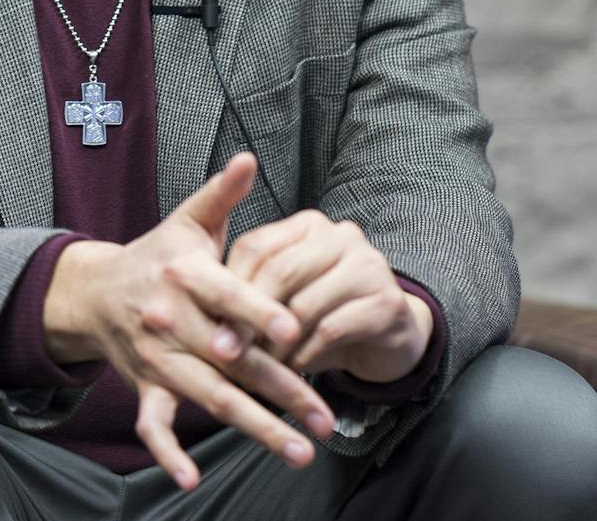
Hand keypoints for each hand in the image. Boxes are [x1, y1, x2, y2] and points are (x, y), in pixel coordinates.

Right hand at [41, 153, 335, 491]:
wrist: (97, 290)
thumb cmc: (160, 252)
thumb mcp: (189, 220)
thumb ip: (223, 193)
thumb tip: (250, 158)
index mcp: (184, 274)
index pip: (228, 295)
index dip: (260, 313)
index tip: (296, 332)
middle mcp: (168, 319)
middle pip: (230, 360)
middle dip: (280, 388)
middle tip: (323, 416)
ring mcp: (156, 358)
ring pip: (210, 398)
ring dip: (255, 428)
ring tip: (300, 450)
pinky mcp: (145, 386)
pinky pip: (153, 424)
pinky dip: (168, 453)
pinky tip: (192, 479)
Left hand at [219, 208, 433, 382]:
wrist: (386, 336)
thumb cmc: (323, 315)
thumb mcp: (286, 298)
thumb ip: (254, 296)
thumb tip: (212, 327)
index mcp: (309, 226)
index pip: (257, 246)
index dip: (230, 288)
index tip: (209, 325)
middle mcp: (341, 236)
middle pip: (280, 271)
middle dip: (248, 318)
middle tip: (225, 354)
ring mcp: (369, 265)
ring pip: (305, 304)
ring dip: (276, 345)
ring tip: (259, 370)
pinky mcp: (387, 301)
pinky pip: (332, 329)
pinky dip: (305, 355)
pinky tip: (294, 371)